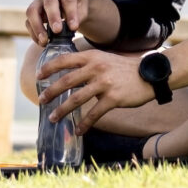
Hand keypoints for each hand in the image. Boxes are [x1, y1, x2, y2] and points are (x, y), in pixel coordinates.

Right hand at [25, 0, 89, 46]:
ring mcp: (37, 0)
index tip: (74, 27)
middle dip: (53, 17)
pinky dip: (34, 33)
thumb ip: (79, 14)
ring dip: (38, 27)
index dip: (71, 13)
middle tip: (58, 31)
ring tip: (45, 41)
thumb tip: (71, 27)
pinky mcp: (32, 11)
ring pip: (32, 11)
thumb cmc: (77, 1)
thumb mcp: (83, 5)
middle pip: (48, 2)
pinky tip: (42, 42)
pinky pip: (28, 22)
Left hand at [36, 49, 152, 134]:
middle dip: (51, 91)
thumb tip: (68, 73)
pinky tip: (78, 131)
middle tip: (41, 100)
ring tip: (53, 118)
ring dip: (62, 110)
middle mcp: (96, 68)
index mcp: (91, 57)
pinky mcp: (113, 98)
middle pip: (67, 81)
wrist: (148, 75)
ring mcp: (104, 83)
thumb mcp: (104, 59)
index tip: (39, 76)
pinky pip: (94, 114)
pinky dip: (84, 124)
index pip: (65, 60)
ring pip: (76, 99)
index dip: (50, 68)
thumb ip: (88, 63)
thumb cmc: (123, 69)